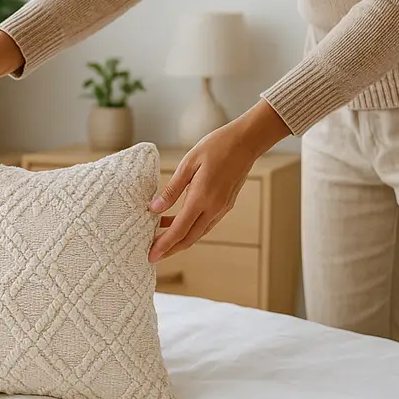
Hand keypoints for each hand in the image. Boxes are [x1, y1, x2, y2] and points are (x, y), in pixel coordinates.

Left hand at [148, 100, 289, 262]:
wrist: (246, 141)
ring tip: (160, 241)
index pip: (179, 230)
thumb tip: (154, 208)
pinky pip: (205, 223)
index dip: (164, 245)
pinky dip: (189, 228)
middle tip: (152, 256)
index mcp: (202, 198)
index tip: (151, 256)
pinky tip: (175, 222)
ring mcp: (222, 208)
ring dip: (179, 240)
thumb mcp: (188, 164)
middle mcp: (214, 208)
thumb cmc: (216, 147)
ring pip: (198, 233)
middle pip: (189, 239)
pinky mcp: (225, 204)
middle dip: (170, 250)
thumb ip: (171, 189)